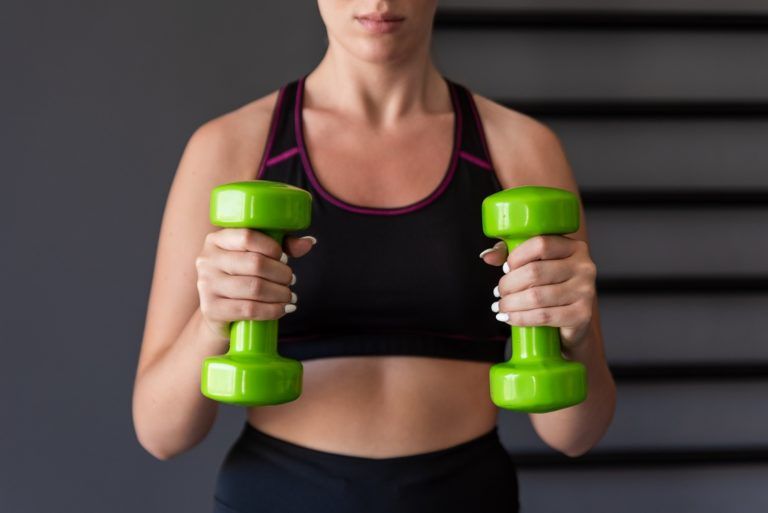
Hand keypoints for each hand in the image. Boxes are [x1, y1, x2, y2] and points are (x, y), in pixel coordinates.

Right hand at [195, 229, 316, 339]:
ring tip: (289, 296)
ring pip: (254, 288)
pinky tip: (283, 309)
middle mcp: (207, 260)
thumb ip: (282, 245)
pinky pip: (249, 309)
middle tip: (291, 280)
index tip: (284, 258)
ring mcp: (206, 285)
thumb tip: (309, 242)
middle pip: (255, 263)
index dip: (272, 248)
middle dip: (281, 274)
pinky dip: (272, 310)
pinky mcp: (211, 309)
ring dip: (280, 293)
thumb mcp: (256, 256)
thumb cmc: (240, 278)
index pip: (248, 237)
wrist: (218, 314)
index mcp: (216, 240)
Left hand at [479, 235, 596, 350]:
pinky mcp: (582, 314)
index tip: (505, 269)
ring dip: (511, 303)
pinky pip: (543, 316)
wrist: (573, 321)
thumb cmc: (551, 287)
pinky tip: (509, 318)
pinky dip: (520, 318)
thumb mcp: (535, 264)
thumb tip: (487, 257)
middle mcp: (584, 266)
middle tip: (499, 292)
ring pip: (536, 296)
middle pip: (534, 272)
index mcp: (574, 247)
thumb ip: (510, 254)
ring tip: (500, 306)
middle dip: (508, 284)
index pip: (540, 244)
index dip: (516, 257)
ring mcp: (585, 291)